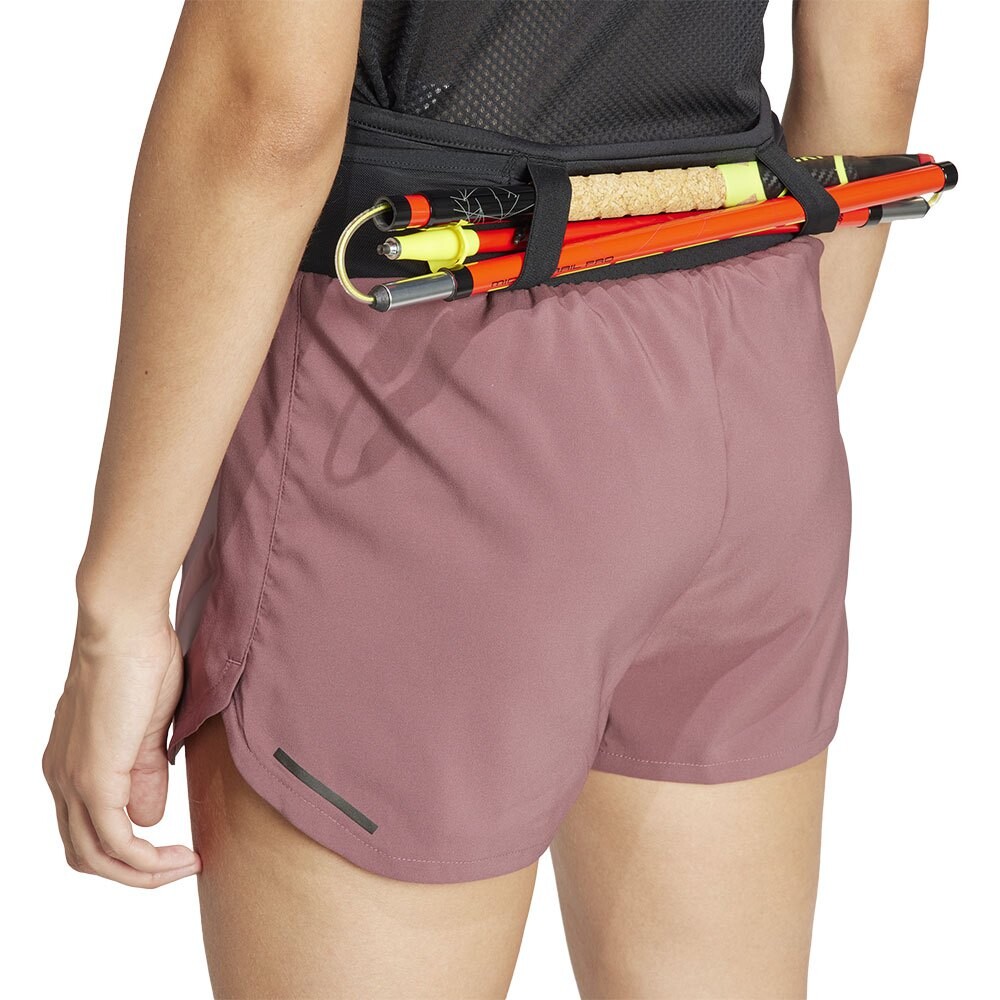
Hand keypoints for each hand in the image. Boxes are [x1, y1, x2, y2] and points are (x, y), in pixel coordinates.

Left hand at [41, 607, 201, 886]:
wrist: (123, 626)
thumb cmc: (139, 658)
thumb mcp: (147, 727)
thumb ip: (145, 772)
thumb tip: (148, 817)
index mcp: (71, 764)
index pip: (89, 831)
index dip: (131, 851)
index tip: (177, 847)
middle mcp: (61, 778)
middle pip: (87, 855)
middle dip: (137, 873)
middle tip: (183, 865)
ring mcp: (72, 780)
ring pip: (96, 857)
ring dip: (144, 873)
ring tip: (187, 864)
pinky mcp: (92, 778)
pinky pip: (114, 842)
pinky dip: (146, 860)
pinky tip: (180, 853)